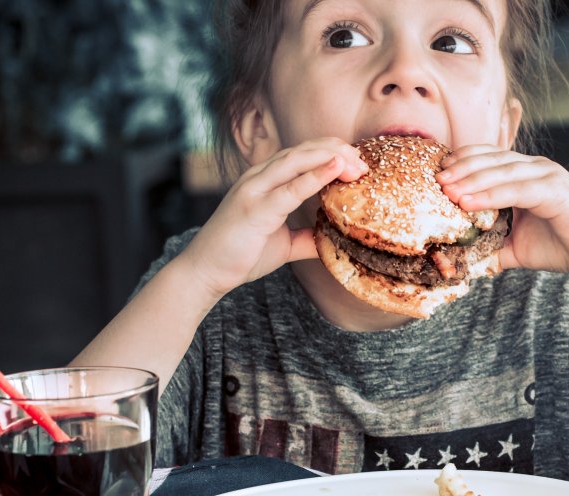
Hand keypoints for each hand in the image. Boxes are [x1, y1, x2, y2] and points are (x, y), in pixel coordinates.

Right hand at [175, 138, 366, 299]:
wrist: (204, 272)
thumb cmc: (240, 255)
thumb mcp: (282, 244)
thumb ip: (306, 237)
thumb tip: (333, 240)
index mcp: (264, 180)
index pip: (301, 155)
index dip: (330, 152)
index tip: (358, 162)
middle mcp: (258, 177)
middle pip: (302, 151)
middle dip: (336, 150)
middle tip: (364, 162)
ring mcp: (254, 190)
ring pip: (296, 160)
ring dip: (330, 157)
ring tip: (355, 161)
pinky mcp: (254, 209)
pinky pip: (289, 188)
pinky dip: (314, 176)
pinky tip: (336, 169)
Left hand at [436, 145, 568, 279]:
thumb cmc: (561, 247)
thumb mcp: (515, 246)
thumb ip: (490, 246)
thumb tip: (459, 260)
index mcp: (527, 173)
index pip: (489, 157)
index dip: (463, 161)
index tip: (438, 173)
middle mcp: (538, 167)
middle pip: (492, 159)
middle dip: (462, 168)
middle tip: (436, 179)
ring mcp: (549, 175)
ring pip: (502, 171)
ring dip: (472, 179)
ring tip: (447, 190)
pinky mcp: (557, 190)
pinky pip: (517, 189)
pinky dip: (491, 195)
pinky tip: (469, 202)